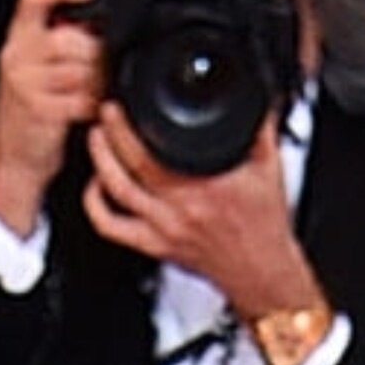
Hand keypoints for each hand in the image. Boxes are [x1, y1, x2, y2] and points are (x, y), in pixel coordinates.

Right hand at [0, 0, 104, 233]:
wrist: (14, 154)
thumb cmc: (34, 106)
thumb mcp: (40, 63)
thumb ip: (64, 38)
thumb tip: (102, 20)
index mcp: (19, 35)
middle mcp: (18, 53)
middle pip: (70, 38)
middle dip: (96, 53)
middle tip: (104, 68)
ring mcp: (25, 81)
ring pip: (78, 69)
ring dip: (98, 82)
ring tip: (97, 91)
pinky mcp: (37, 109)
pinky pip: (79, 99)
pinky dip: (92, 105)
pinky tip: (91, 109)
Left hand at [80, 102, 314, 318]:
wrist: (262, 272)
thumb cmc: (265, 225)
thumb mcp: (270, 168)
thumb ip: (259, 127)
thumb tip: (254, 91)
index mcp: (209, 184)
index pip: (157, 146)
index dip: (130, 121)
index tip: (123, 100)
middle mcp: (183, 207)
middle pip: (130, 164)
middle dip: (110, 131)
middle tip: (108, 111)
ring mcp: (166, 229)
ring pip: (116, 191)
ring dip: (99, 159)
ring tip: (97, 136)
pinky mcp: (156, 246)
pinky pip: (112, 227)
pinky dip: (94, 204)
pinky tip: (97, 185)